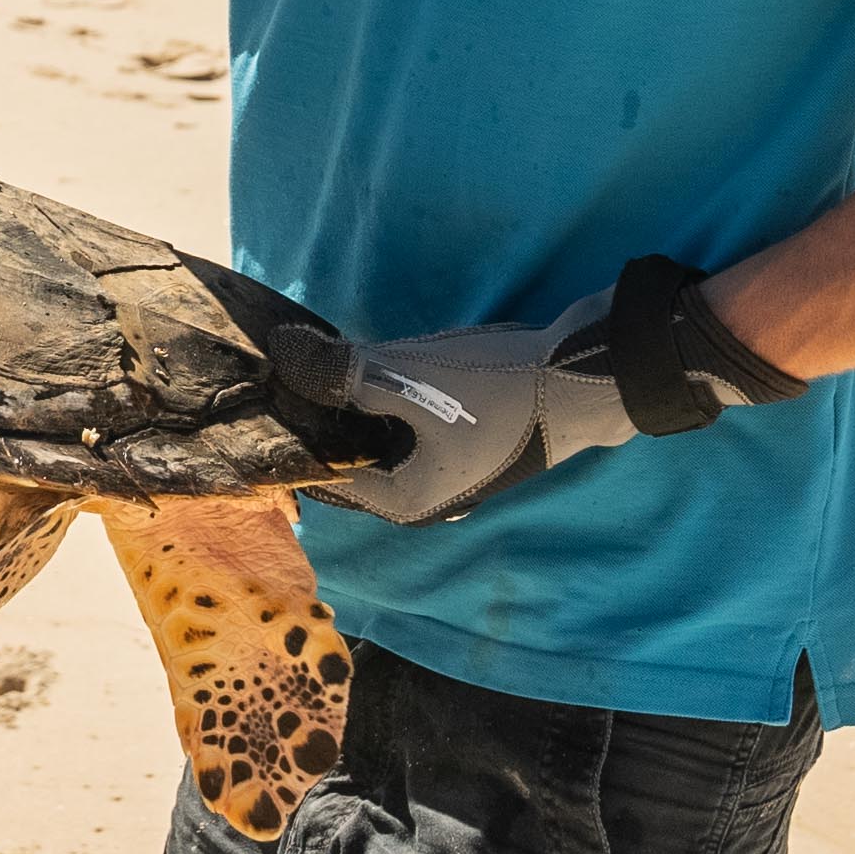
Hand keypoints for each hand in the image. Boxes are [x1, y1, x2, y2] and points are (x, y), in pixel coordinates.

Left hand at [284, 257, 807, 524]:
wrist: (592, 369)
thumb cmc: (499, 387)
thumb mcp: (408, 376)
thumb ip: (340, 374)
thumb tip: (280, 357)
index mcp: (404, 502)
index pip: (322, 473)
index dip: (291, 431)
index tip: (262, 389)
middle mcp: (426, 494)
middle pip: (352, 452)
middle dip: (323, 411)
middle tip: (288, 361)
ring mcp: (453, 465)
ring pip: (383, 431)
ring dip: (357, 398)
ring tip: (323, 351)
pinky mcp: (473, 433)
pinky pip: (412, 416)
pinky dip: (392, 391)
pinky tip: (380, 355)